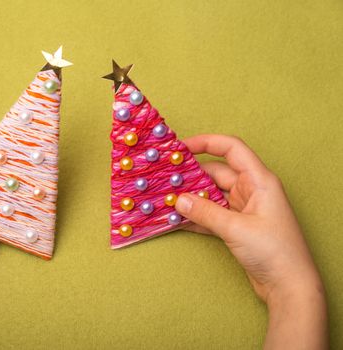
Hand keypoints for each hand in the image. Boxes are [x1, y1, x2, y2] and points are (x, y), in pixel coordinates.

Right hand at [175, 134, 326, 348]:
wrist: (290, 287)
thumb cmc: (274, 251)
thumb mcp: (236, 228)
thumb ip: (205, 212)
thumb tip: (178, 200)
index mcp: (259, 181)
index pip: (232, 149)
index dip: (207, 143)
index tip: (181, 147)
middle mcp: (251, 191)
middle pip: (216, 173)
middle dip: (191, 175)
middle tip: (165, 177)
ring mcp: (243, 209)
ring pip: (211, 195)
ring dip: (191, 198)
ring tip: (166, 198)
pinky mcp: (237, 227)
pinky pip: (211, 214)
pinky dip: (195, 216)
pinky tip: (177, 219)